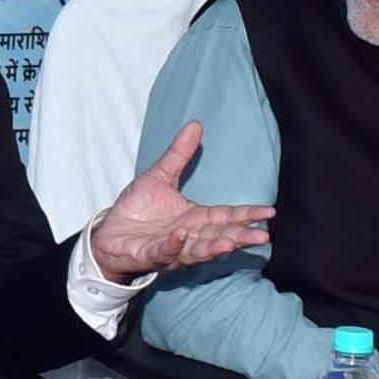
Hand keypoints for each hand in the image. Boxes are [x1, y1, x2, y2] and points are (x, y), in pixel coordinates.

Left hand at [85, 123, 273, 281]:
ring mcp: (171, 248)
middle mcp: (189, 236)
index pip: (226, 216)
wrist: (108, 234)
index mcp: (195, 218)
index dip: (246, 215)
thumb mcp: (160, 176)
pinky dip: (174, 246)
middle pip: (219, 236)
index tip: (269, 213)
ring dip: (214, 247)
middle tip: (261, 237)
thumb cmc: (137, 209)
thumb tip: (195, 124)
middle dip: (240, 237)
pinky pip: (164, 251)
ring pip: (197, 250)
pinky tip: (182, 236)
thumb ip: (179, 155)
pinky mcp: (149, 255)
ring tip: (231, 242)